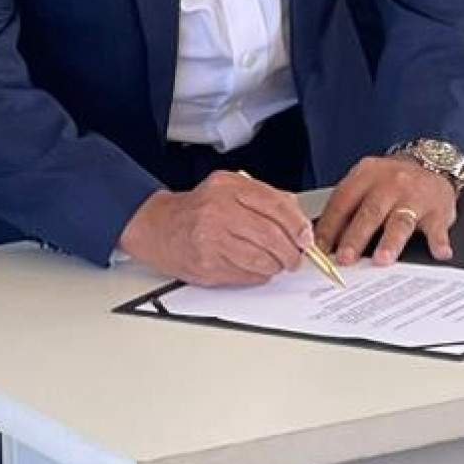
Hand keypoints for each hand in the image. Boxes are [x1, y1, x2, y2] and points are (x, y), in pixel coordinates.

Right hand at [119, 172, 313, 286]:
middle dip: (290, 252)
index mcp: (228, 187)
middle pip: (271, 236)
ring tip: (276, 263)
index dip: (297, 225)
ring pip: (261, 260)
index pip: (275, 206)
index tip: (305, 238)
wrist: (158, 227)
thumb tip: (298, 222)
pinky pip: (246, 276)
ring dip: (276, 266)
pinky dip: (258, 275)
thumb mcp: (229, 188)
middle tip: (295, 257)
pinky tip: (256, 268)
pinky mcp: (207, 266)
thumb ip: (264, 197)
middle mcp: (218, 211)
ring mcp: (211, 240)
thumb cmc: (198, 208)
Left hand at [316, 155, 456, 266]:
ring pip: (400, 220)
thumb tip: (323, 240)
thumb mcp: (366, 182)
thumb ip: (348, 206)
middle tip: (345, 258)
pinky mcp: (437, 208)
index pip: (343, 201)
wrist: (432, 162)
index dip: (330, 226)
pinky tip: (439, 253)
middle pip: (370, 212)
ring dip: (390, 241)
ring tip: (382, 259)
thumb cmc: (392, 180)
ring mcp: (415, 196)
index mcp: (366, 175)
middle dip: (355, 237)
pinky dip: (439, 241)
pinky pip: (438, 227)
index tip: (319, 248)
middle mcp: (390, 183)